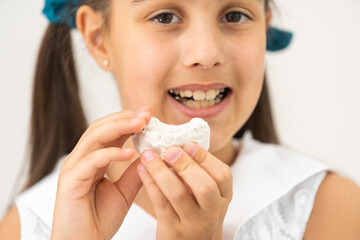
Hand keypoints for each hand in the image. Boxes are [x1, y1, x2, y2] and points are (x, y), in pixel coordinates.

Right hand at [51, 107, 151, 239]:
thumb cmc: (98, 219)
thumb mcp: (124, 192)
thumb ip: (134, 172)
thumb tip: (151, 155)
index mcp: (93, 159)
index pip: (109, 131)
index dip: (128, 120)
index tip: (149, 113)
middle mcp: (81, 159)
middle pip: (100, 127)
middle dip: (124, 117)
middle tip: (146, 114)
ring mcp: (73, 168)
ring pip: (94, 137)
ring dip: (118, 127)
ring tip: (140, 124)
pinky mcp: (70, 181)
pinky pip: (91, 160)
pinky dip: (111, 153)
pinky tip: (130, 152)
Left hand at [137, 143, 232, 239]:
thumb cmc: (198, 212)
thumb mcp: (209, 195)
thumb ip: (199, 172)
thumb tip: (179, 142)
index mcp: (223, 197)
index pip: (223, 175)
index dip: (205, 158)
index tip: (188, 144)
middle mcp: (211, 212)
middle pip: (205, 187)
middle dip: (186, 164)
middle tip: (169, 150)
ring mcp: (192, 223)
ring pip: (178, 194)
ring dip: (161, 171)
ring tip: (149, 155)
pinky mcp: (172, 230)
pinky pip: (160, 203)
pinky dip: (150, 183)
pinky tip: (142, 169)